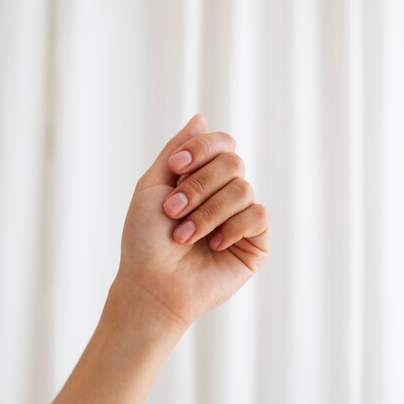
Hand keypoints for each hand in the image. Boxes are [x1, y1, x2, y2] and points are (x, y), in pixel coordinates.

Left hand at [115, 114, 270, 328]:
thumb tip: (201, 118)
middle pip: (233, 162)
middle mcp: (224, 196)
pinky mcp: (255, 243)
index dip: (201, 151)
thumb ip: (176, 151)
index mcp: (202, 180)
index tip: (174, 169)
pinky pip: (258, 216)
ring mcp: (241, 219)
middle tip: (173, 211)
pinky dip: (233, 227)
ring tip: (184, 237)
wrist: (152, 285)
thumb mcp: (152, 186)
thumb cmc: (145, 241)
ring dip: (208, 212)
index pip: (222, 144)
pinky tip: (215, 245)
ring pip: (243, 189)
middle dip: (199, 186)